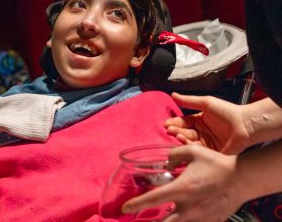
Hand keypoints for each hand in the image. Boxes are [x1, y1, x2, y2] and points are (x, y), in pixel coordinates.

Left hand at [122, 145, 243, 221]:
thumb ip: (174, 154)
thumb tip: (165, 160)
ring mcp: (199, 217)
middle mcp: (188, 207)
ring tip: (158, 217)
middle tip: (139, 221)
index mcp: (181, 189)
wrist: (241, 179)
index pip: (153, 199)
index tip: (125, 208)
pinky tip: (180, 213)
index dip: (136, 204)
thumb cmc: (215, 163)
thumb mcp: (192, 151)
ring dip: (166, 221)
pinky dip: (182, 220)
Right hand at [164, 93, 251, 153]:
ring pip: (190, 142)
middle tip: (169, 129)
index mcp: (200, 121)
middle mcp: (202, 133)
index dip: (175, 122)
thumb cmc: (227, 111)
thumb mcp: (205, 103)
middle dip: (176, 130)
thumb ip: (188, 101)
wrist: (245, 124)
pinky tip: (184, 140)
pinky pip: (199, 151)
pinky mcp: (212, 153)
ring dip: (181, 138)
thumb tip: (173, 95)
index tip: (167, 123)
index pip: (184, 122)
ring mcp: (207, 144)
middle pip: (185, 132)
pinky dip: (190, 146)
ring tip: (176, 134)